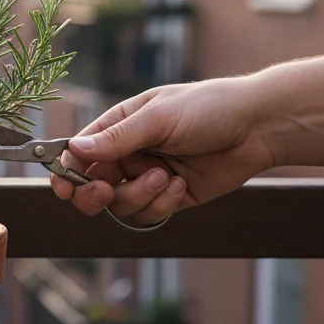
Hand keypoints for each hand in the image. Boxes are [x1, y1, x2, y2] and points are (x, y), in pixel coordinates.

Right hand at [51, 76, 279, 223]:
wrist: (259, 127)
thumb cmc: (209, 108)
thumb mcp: (159, 118)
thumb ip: (118, 138)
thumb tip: (75, 150)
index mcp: (118, 128)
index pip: (78, 154)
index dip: (65, 171)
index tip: (63, 185)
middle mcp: (128, 155)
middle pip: (91, 186)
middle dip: (95, 193)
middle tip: (105, 190)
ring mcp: (147, 178)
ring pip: (120, 205)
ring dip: (140, 195)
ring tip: (165, 177)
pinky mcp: (170, 198)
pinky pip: (150, 215)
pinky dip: (162, 203)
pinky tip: (181, 184)